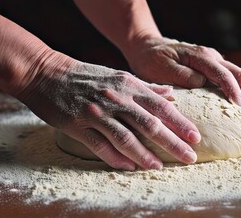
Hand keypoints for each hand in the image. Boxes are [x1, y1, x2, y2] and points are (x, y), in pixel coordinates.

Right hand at [16, 51, 200, 169]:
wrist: (45, 72)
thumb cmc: (85, 75)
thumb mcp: (118, 75)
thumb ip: (146, 87)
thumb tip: (171, 94)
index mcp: (127, 85)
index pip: (161, 107)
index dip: (180, 123)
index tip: (196, 138)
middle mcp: (115, 98)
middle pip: (150, 125)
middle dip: (173, 143)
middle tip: (190, 158)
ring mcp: (96, 113)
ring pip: (126, 138)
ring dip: (145, 156)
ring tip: (159, 167)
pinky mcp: (77, 126)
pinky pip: (101, 146)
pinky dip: (116, 158)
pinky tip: (129, 167)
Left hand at [123, 37, 240, 112]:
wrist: (147, 47)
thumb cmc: (151, 60)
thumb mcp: (160, 67)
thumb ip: (181, 74)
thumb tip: (202, 82)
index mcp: (200, 56)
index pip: (224, 74)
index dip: (235, 92)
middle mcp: (211, 56)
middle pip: (240, 74)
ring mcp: (214, 60)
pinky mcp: (213, 67)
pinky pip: (235, 77)